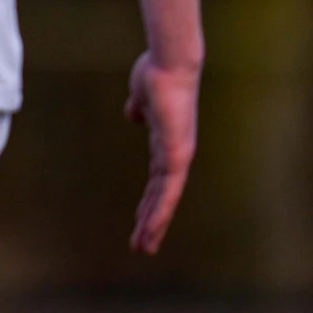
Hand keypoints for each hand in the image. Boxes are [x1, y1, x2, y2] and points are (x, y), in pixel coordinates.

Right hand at [123, 50, 198, 253]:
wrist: (168, 65)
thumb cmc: (155, 76)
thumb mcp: (142, 98)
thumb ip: (139, 109)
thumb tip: (134, 115)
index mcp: (167, 144)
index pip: (158, 182)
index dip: (150, 203)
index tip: (140, 221)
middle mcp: (177, 155)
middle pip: (163, 197)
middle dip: (151, 222)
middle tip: (143, 246)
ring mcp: (178, 156)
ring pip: (166, 200)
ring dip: (154, 224)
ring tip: (144, 246)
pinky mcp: (177, 154)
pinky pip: (168, 190)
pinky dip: (160, 210)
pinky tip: (152, 226)